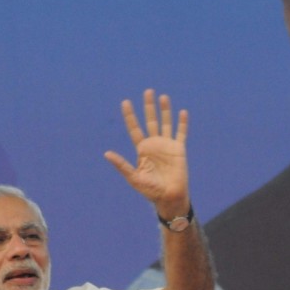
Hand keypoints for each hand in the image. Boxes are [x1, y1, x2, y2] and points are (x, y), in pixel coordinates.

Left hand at [104, 89, 189, 215]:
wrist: (169, 197)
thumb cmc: (150, 190)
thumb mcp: (134, 178)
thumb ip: (122, 165)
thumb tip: (106, 153)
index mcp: (142, 150)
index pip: (134, 128)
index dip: (130, 116)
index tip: (125, 102)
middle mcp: (154, 144)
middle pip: (150, 121)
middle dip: (149, 107)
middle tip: (148, 92)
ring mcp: (167, 146)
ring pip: (165, 123)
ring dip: (165, 110)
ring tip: (163, 97)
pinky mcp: (179, 150)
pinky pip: (181, 134)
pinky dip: (182, 123)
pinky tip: (182, 112)